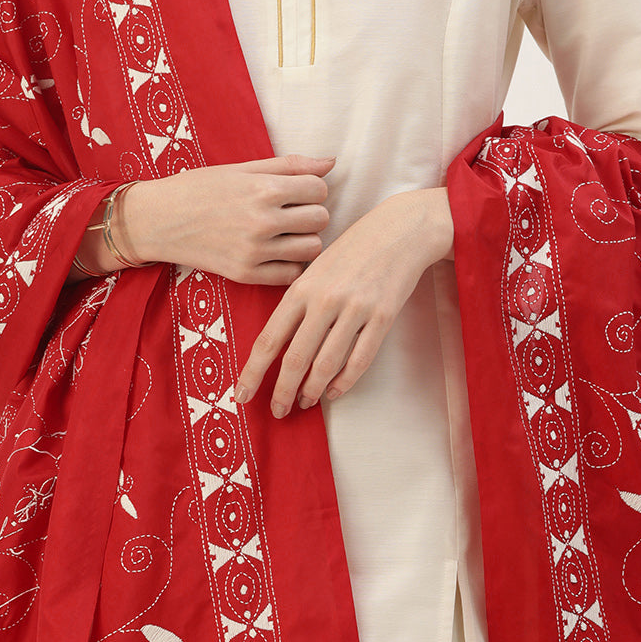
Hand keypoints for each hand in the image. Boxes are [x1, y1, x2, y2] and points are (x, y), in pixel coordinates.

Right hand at [80, 155, 333, 284]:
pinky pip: (293, 274)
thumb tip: (331, 162)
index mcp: (263, 189)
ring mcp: (255, 251)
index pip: (319, 189)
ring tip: (287, 232)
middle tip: (292, 211)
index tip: (297, 190)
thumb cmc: (201, 187)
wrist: (159, 220)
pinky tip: (276, 251)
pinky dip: (291, 263)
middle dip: (311, 212)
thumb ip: (289, 165)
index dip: (312, 187)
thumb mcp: (243, 168)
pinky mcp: (246, 274)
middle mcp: (262, 221)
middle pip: (320, 218)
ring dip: (305, 238)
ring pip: (312, 248)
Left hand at [234, 187, 454, 417]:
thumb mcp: (315, 269)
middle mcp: (324, 300)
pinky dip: (344, 382)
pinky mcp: (382, 317)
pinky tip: (334, 391)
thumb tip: (278, 347)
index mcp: (301, 287)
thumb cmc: (351, 250)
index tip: (242, 395)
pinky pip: (359, 360)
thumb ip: (298, 304)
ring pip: (326, 364)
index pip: (269, 339)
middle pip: (295, 358)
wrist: (398, 230)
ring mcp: (355, 309)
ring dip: (312, 390)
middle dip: (283, 391)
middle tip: (278, 411)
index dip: (253, 372)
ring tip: (305, 402)